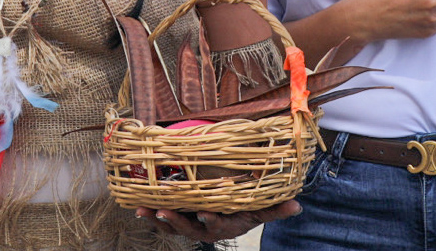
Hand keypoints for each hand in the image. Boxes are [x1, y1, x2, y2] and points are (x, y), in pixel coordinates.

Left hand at [136, 201, 301, 239]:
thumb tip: (297, 205)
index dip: (210, 219)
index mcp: (223, 226)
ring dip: (156, 219)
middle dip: (175, 220)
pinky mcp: (177, 219)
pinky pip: (162, 220)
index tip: (204, 213)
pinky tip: (137, 205)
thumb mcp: (259, 211)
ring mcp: (188, 226)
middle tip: (164, 212)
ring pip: (170, 225)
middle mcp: (203, 229)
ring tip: (142, 211)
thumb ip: (275, 209)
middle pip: (188, 227)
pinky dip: (150, 213)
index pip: (216, 223)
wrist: (229, 217)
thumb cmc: (244, 211)